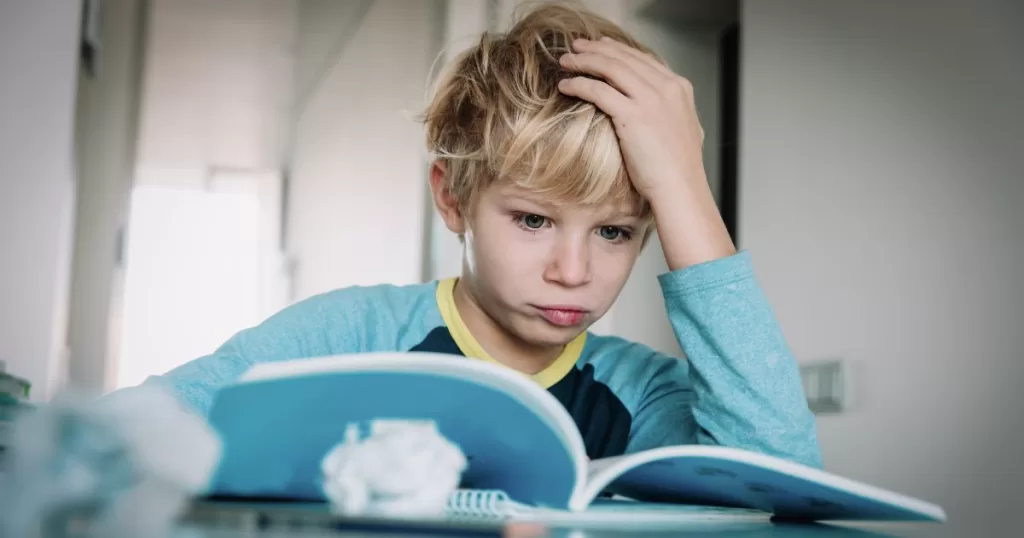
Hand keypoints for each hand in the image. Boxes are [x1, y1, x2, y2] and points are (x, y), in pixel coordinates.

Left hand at [557, 37, 735, 268]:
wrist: (680, 188)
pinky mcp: (632, 114)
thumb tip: (659, 109)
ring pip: (610, 68)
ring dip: (584, 61)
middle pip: (625, 58)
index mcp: (679, 88)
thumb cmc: (679, 169)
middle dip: (597, 49)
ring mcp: (651, 99)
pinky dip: (580, 83)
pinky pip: (599, 90)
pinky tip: (566, 85)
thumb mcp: (683, 130)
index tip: (601, 46)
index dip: (619, 50)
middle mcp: (666, 88)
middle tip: (576, 47)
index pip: (644, 59)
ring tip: (566, 61)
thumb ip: (670, 112)